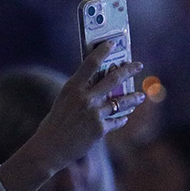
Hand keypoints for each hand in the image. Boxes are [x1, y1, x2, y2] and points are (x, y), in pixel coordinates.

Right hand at [0, 41, 143, 190]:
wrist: (49, 149)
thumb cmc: (54, 124)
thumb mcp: (64, 101)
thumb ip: (81, 92)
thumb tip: (101, 84)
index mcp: (72, 87)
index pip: (91, 63)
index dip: (103, 50)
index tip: (113, 42)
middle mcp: (85, 98)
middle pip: (113, 78)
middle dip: (128, 69)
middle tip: (138, 64)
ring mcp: (94, 113)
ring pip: (121, 101)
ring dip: (133, 97)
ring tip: (140, 96)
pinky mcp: (100, 129)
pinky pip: (116, 121)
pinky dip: (120, 119)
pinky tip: (124, 118)